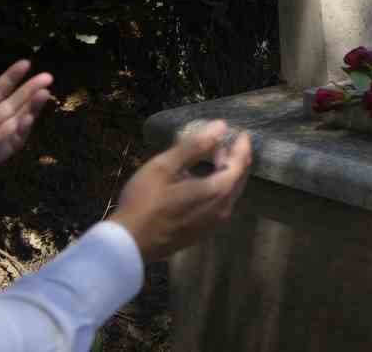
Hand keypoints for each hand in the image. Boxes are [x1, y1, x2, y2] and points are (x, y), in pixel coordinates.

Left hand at [0, 60, 52, 168]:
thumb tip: (1, 95)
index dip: (11, 77)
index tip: (26, 63)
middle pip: (14, 102)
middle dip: (31, 89)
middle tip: (49, 77)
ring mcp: (0, 136)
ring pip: (20, 118)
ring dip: (33, 106)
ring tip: (45, 93)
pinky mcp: (5, 150)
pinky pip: (14, 138)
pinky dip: (22, 128)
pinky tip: (28, 118)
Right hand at [112, 119, 252, 263]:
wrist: (128, 245)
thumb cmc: (144, 202)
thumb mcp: (164, 167)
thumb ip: (194, 146)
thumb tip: (221, 126)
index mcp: (217, 191)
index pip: (240, 164)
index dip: (242, 147)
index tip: (243, 133)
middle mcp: (222, 209)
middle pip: (238, 179)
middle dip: (236, 159)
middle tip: (228, 144)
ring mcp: (213, 224)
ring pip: (230, 193)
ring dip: (226, 174)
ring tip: (215, 159)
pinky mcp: (203, 232)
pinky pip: (220, 205)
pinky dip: (218, 189)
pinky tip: (202, 183)